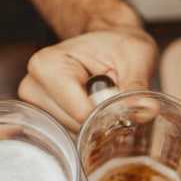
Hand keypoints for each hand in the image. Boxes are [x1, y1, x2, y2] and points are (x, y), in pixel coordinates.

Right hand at [18, 25, 157, 129]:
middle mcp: (32, 87)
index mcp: (48, 66)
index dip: (109, 114)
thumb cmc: (119, 45)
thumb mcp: (136, 56)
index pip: (80, 113)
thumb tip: (148, 110)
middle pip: (76, 127)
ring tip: (102, 98)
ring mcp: (35, 107)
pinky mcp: (43, 120)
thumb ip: (137, 86)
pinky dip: (89, 128)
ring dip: (96, 124)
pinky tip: (93, 108)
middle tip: (113, 94)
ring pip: (75, 136)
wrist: (110, 43)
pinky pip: (72, 137)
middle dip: (102, 119)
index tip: (125, 102)